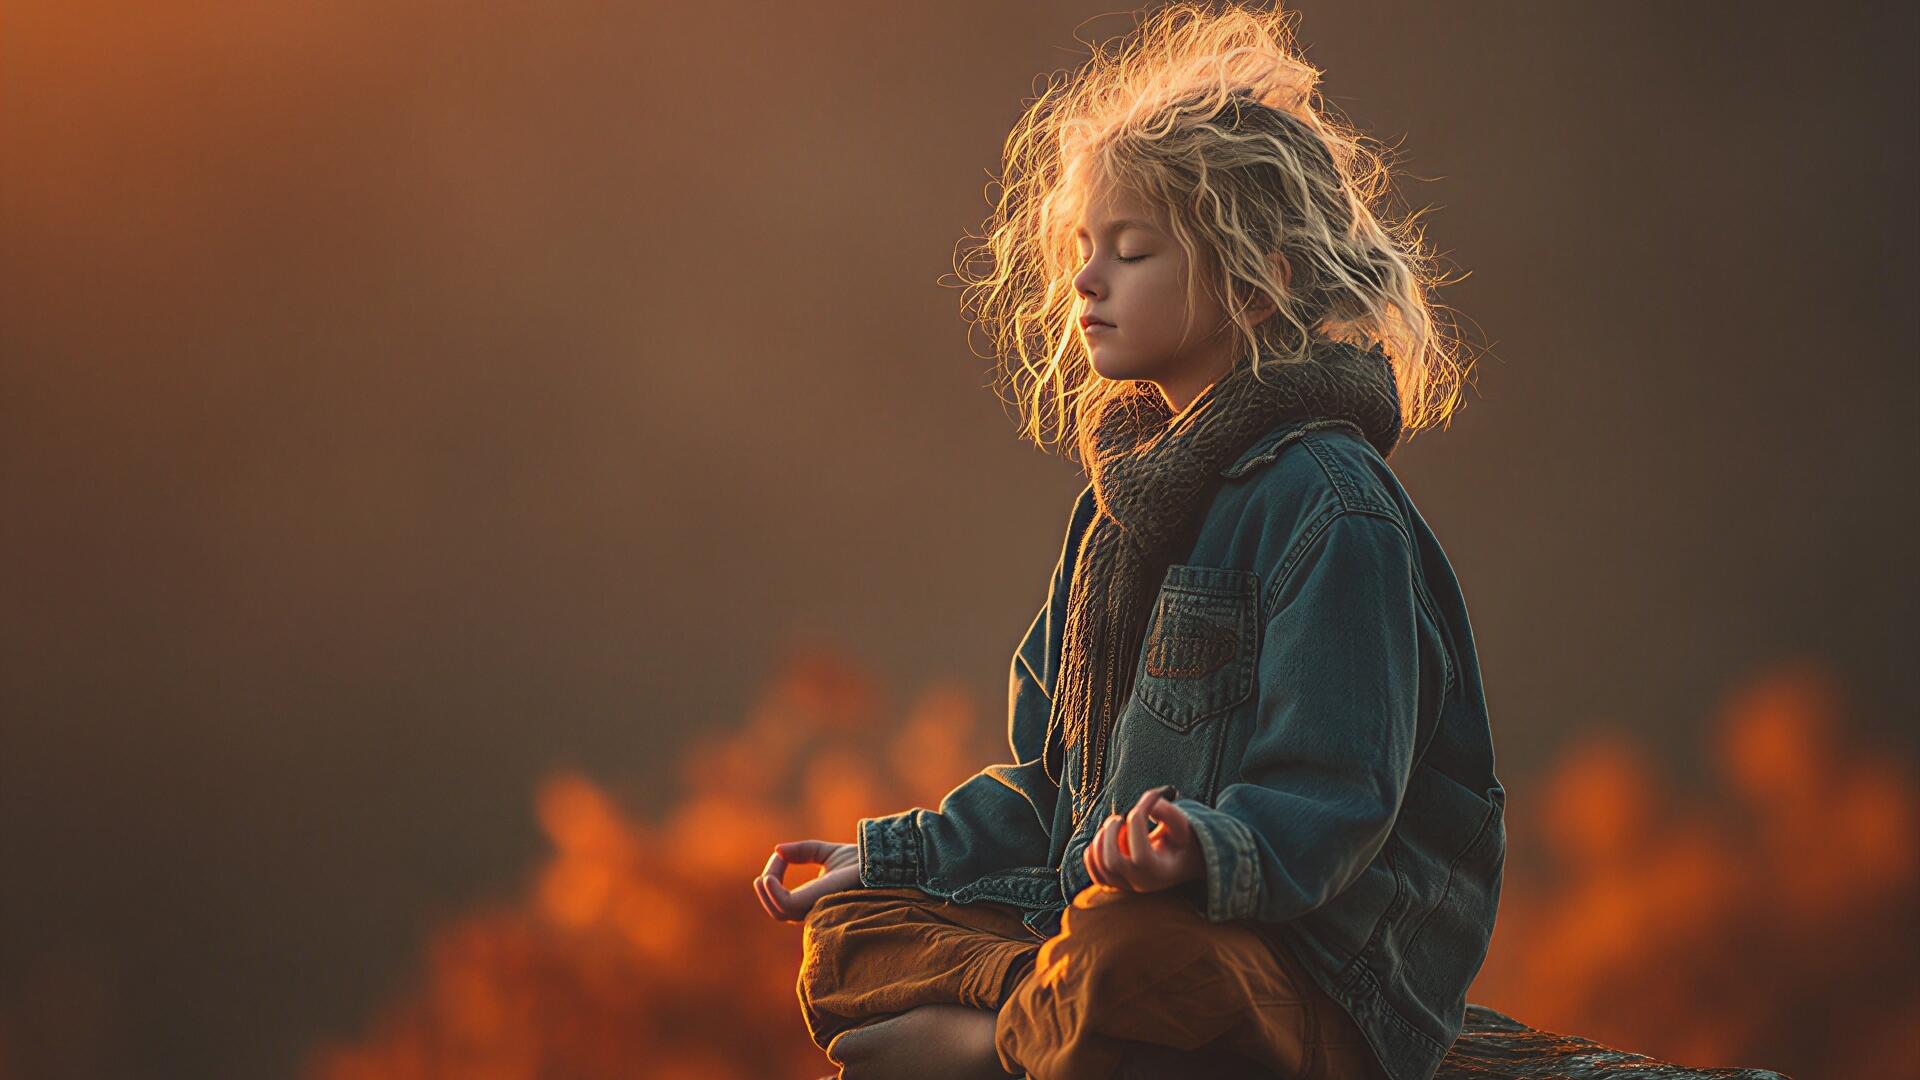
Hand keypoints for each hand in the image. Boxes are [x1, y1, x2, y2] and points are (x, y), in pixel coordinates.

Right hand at [754, 839, 861, 921]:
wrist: (878, 858)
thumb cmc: (858, 859)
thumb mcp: (824, 852)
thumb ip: (802, 851)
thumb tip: (777, 850)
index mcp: (815, 899)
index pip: (785, 898)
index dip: (775, 879)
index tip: (780, 855)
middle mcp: (815, 908)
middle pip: (778, 910)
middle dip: (765, 892)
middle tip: (762, 875)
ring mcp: (817, 907)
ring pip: (780, 912)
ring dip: (766, 894)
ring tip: (763, 876)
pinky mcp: (819, 900)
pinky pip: (787, 905)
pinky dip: (774, 894)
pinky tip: (768, 878)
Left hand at [1082, 787, 1203, 894]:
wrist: (1184, 860)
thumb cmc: (1181, 840)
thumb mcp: (1182, 824)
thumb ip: (1167, 812)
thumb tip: (1148, 805)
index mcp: (1160, 871)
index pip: (1141, 853)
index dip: (1137, 822)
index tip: (1141, 806)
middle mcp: (1142, 882)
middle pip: (1113, 862)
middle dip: (1111, 834)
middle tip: (1119, 818)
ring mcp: (1127, 885)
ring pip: (1102, 868)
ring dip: (1101, 841)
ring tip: (1114, 827)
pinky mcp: (1117, 882)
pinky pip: (1097, 876)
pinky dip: (1092, 856)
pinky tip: (1103, 839)